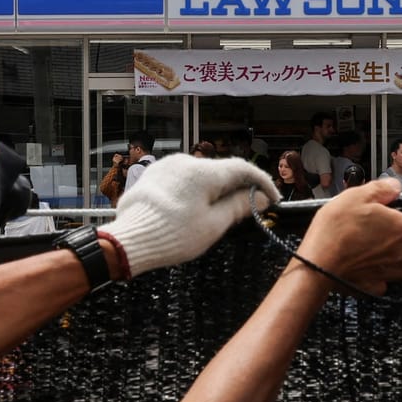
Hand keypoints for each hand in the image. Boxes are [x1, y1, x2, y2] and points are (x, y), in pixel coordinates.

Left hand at [98, 155, 279, 277]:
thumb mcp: (213, 225)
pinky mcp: (153, 175)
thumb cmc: (173, 235)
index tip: (272, 198)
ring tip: (221, 213)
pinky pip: (183, 179)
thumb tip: (260, 198)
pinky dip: (196, 190)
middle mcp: (185, 161)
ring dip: (216, 189)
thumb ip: (239, 207)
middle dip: (238, 187)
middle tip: (250, 208)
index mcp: (204, 171)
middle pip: (221, 170)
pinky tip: (195, 209)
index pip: (243, 169)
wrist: (129, 241)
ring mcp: (166, 166)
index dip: (262, 183)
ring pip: (201, 174)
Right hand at [295, 179, 401, 295]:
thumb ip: (381, 189)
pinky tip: (367, 267)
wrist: (317, 261)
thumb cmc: (336, 230)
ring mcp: (386, 272)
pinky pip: (384, 284)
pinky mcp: (372, 287)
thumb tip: (394, 186)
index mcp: (401, 229)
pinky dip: (379, 277)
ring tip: (381, 252)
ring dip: (398, 262)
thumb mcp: (357, 195)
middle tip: (395, 237)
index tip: (397, 218)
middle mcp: (399, 253)